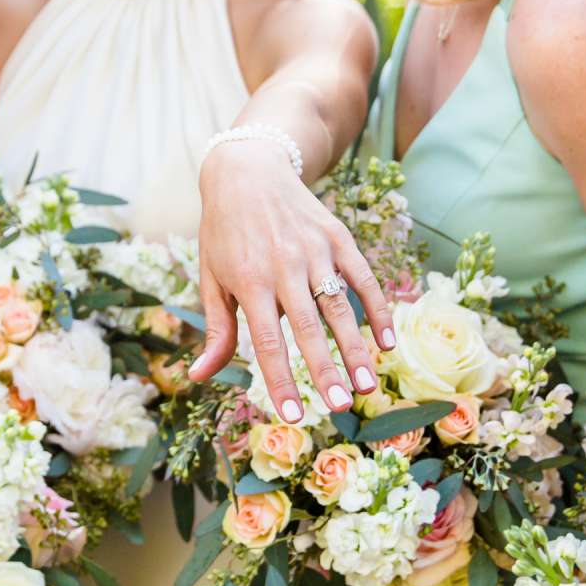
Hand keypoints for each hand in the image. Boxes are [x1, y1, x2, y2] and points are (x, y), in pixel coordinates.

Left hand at [188, 139, 392, 424]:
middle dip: (325, 369)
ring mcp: (314, 250)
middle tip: (341, 406)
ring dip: (355, 347)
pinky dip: (377, 308)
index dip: (280, 379)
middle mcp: (283, 266)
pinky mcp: (337, 237)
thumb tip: (199, 376)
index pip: (266, 340)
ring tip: (368, 385)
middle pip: (308, 327)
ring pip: (339, 306)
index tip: (294, 414)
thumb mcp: (212, 277)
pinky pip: (362, 276)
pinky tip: (386, 340)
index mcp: (248, 281)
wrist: (247, 171)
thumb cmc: (223, 232)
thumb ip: (216, 329)